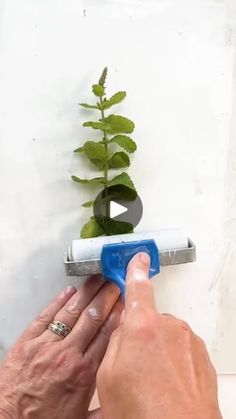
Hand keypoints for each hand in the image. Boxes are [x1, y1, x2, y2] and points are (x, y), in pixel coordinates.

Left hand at [0, 275, 121, 418]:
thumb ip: (106, 407)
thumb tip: (123, 397)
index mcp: (84, 372)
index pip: (107, 333)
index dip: (118, 313)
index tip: (125, 302)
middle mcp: (67, 354)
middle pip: (93, 317)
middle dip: (106, 297)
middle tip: (115, 282)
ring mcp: (46, 345)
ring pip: (71, 312)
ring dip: (86, 293)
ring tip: (96, 280)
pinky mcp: (27, 342)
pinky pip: (46, 316)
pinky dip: (57, 301)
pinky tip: (68, 292)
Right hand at [97, 253, 221, 418]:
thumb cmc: (143, 413)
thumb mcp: (107, 376)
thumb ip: (115, 342)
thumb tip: (124, 330)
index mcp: (141, 327)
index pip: (138, 287)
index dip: (136, 270)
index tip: (139, 258)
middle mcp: (169, 328)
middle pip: (148, 321)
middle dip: (140, 336)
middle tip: (133, 367)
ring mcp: (189, 342)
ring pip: (165, 338)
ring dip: (158, 353)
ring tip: (152, 385)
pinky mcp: (202, 357)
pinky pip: (182, 352)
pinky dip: (174, 364)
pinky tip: (167, 388)